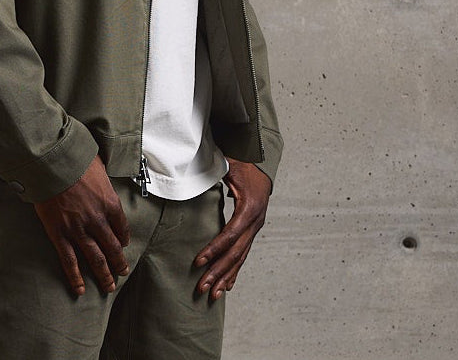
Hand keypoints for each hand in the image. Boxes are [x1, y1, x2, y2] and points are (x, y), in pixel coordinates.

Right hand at [33, 155, 130, 296]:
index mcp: (109, 202)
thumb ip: (102, 175)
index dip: (123, 237)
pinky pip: (69, 261)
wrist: (51, 164)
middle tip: (122, 272)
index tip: (123, 244)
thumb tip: (101, 170)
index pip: (122, 226)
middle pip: (112, 246)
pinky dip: (75, 277)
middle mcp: (97, 219)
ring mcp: (78, 229)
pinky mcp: (59, 234)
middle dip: (118, 262)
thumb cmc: (74, 159)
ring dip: (103, 274)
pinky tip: (79, 289)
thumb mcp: (98, 164)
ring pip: (95, 258)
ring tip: (109, 286)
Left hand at [194, 158, 271, 300]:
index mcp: (249, 208)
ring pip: (241, 257)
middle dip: (218, 271)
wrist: (261, 162)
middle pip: (236, 252)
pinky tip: (227, 285)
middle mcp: (255, 221)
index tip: (198, 261)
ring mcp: (255, 227)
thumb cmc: (243, 162)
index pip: (230, 234)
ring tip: (213, 294)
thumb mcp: (229, 165)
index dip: (214, 249)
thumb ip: (215, 172)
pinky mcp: (252, 229)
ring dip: (226, 276)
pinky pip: (243, 253)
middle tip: (202, 287)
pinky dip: (235, 270)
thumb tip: (196, 175)